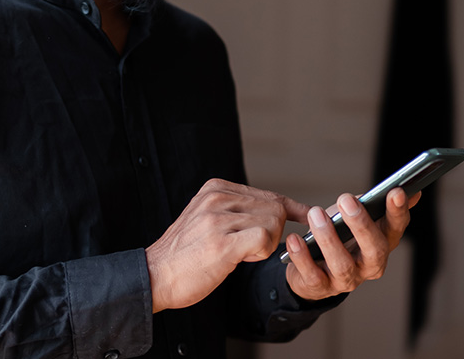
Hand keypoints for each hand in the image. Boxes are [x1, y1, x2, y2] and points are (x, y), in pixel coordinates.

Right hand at [145, 178, 309, 312]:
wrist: (155, 276)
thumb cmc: (186, 254)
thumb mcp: (208, 218)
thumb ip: (238, 210)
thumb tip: (277, 210)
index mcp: (216, 188)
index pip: (269, 195)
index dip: (293, 209)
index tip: (309, 216)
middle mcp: (217, 197)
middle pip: (276, 208)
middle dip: (272, 233)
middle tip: (247, 249)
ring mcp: (218, 218)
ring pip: (273, 223)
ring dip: (264, 246)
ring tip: (236, 253)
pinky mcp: (221, 242)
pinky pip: (265, 240)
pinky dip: (261, 252)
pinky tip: (239, 258)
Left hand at [284, 188, 419, 300]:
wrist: (309, 270)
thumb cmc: (337, 237)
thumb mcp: (354, 218)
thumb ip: (373, 204)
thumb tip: (407, 191)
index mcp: (382, 244)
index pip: (396, 228)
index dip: (398, 211)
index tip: (395, 191)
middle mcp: (370, 265)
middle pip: (374, 249)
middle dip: (361, 223)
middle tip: (346, 199)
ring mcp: (347, 280)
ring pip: (342, 263)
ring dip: (328, 237)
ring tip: (316, 214)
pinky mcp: (321, 287)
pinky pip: (313, 274)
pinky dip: (303, 256)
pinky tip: (295, 239)